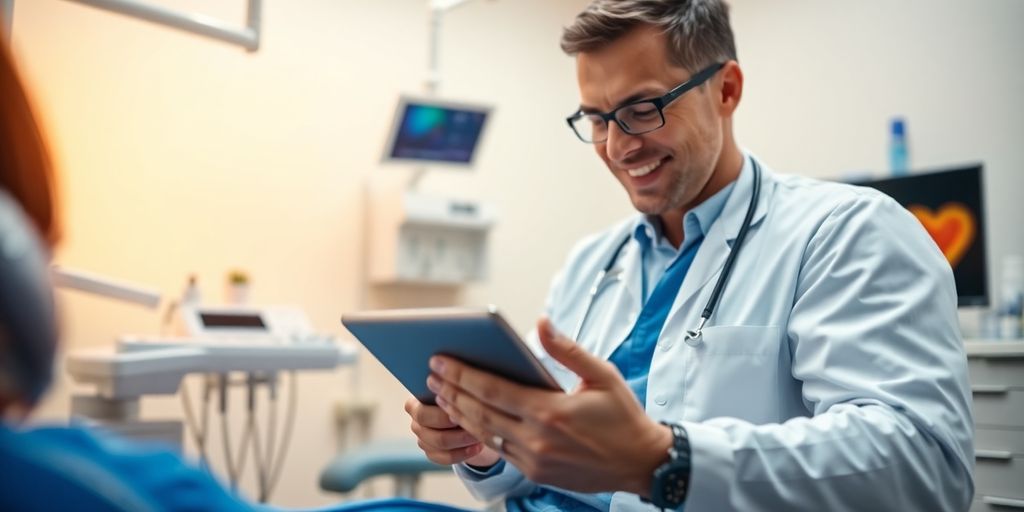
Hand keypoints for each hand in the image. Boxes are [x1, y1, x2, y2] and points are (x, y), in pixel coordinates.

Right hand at [405, 397, 501, 466]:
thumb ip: (455, 389)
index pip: (421, 411)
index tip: (460, 413)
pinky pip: (446, 458)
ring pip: (439, 443)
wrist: (472, 419)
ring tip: (479, 433)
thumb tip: (462, 384)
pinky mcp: (433, 454)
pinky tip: (477, 447)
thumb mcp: (458, 391)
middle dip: (452, 425)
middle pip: (429, 430)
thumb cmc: (464, 398)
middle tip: (474, 423)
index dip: (441, 414)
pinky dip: (463, 453)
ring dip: (462, 439)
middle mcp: (416, 421)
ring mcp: (423, 439)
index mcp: (415, 402)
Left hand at [427, 317, 672, 495]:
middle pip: (480, 412)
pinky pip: (500, 450)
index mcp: (551, 410)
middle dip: (451, 391)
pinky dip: (480, 433)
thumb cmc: (623, 415)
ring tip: (440, 395)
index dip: (462, 375)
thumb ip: (567, 349)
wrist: (641, 463)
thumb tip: (542, 322)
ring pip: (485, 434)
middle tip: (430, 375)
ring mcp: (534, 459)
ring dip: (460, 414)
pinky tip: (468, 418)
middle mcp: (537, 438)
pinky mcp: (536, 473)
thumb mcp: (602, 374)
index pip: (493, 390)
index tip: (440, 361)